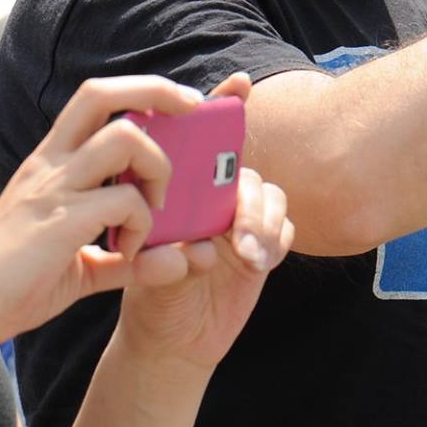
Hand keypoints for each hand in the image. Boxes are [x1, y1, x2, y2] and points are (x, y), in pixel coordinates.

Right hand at [0, 75, 215, 351]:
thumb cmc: (16, 286)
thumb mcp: (79, 263)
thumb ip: (125, 257)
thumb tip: (176, 261)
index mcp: (51, 163)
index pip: (95, 100)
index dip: (141, 90)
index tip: (181, 104)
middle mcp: (50, 163)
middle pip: (103, 93)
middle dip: (156, 90)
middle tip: (191, 110)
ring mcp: (53, 187)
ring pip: (124, 137)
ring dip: (156, 166)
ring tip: (154, 207)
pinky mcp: (60, 219)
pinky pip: (123, 200)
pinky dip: (141, 223)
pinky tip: (128, 250)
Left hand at [116, 76, 293, 372]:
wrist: (167, 342)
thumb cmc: (146, 295)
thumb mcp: (142, 273)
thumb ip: (164, 257)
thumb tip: (196, 250)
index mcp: (178, 187)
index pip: (199, 140)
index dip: (223, 105)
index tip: (240, 85)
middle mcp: (212, 195)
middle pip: (242, 169)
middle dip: (245, 194)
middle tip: (234, 231)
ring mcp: (240, 219)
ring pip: (267, 196)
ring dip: (261, 222)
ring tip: (246, 255)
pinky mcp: (264, 246)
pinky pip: (284, 228)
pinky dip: (274, 240)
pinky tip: (257, 262)